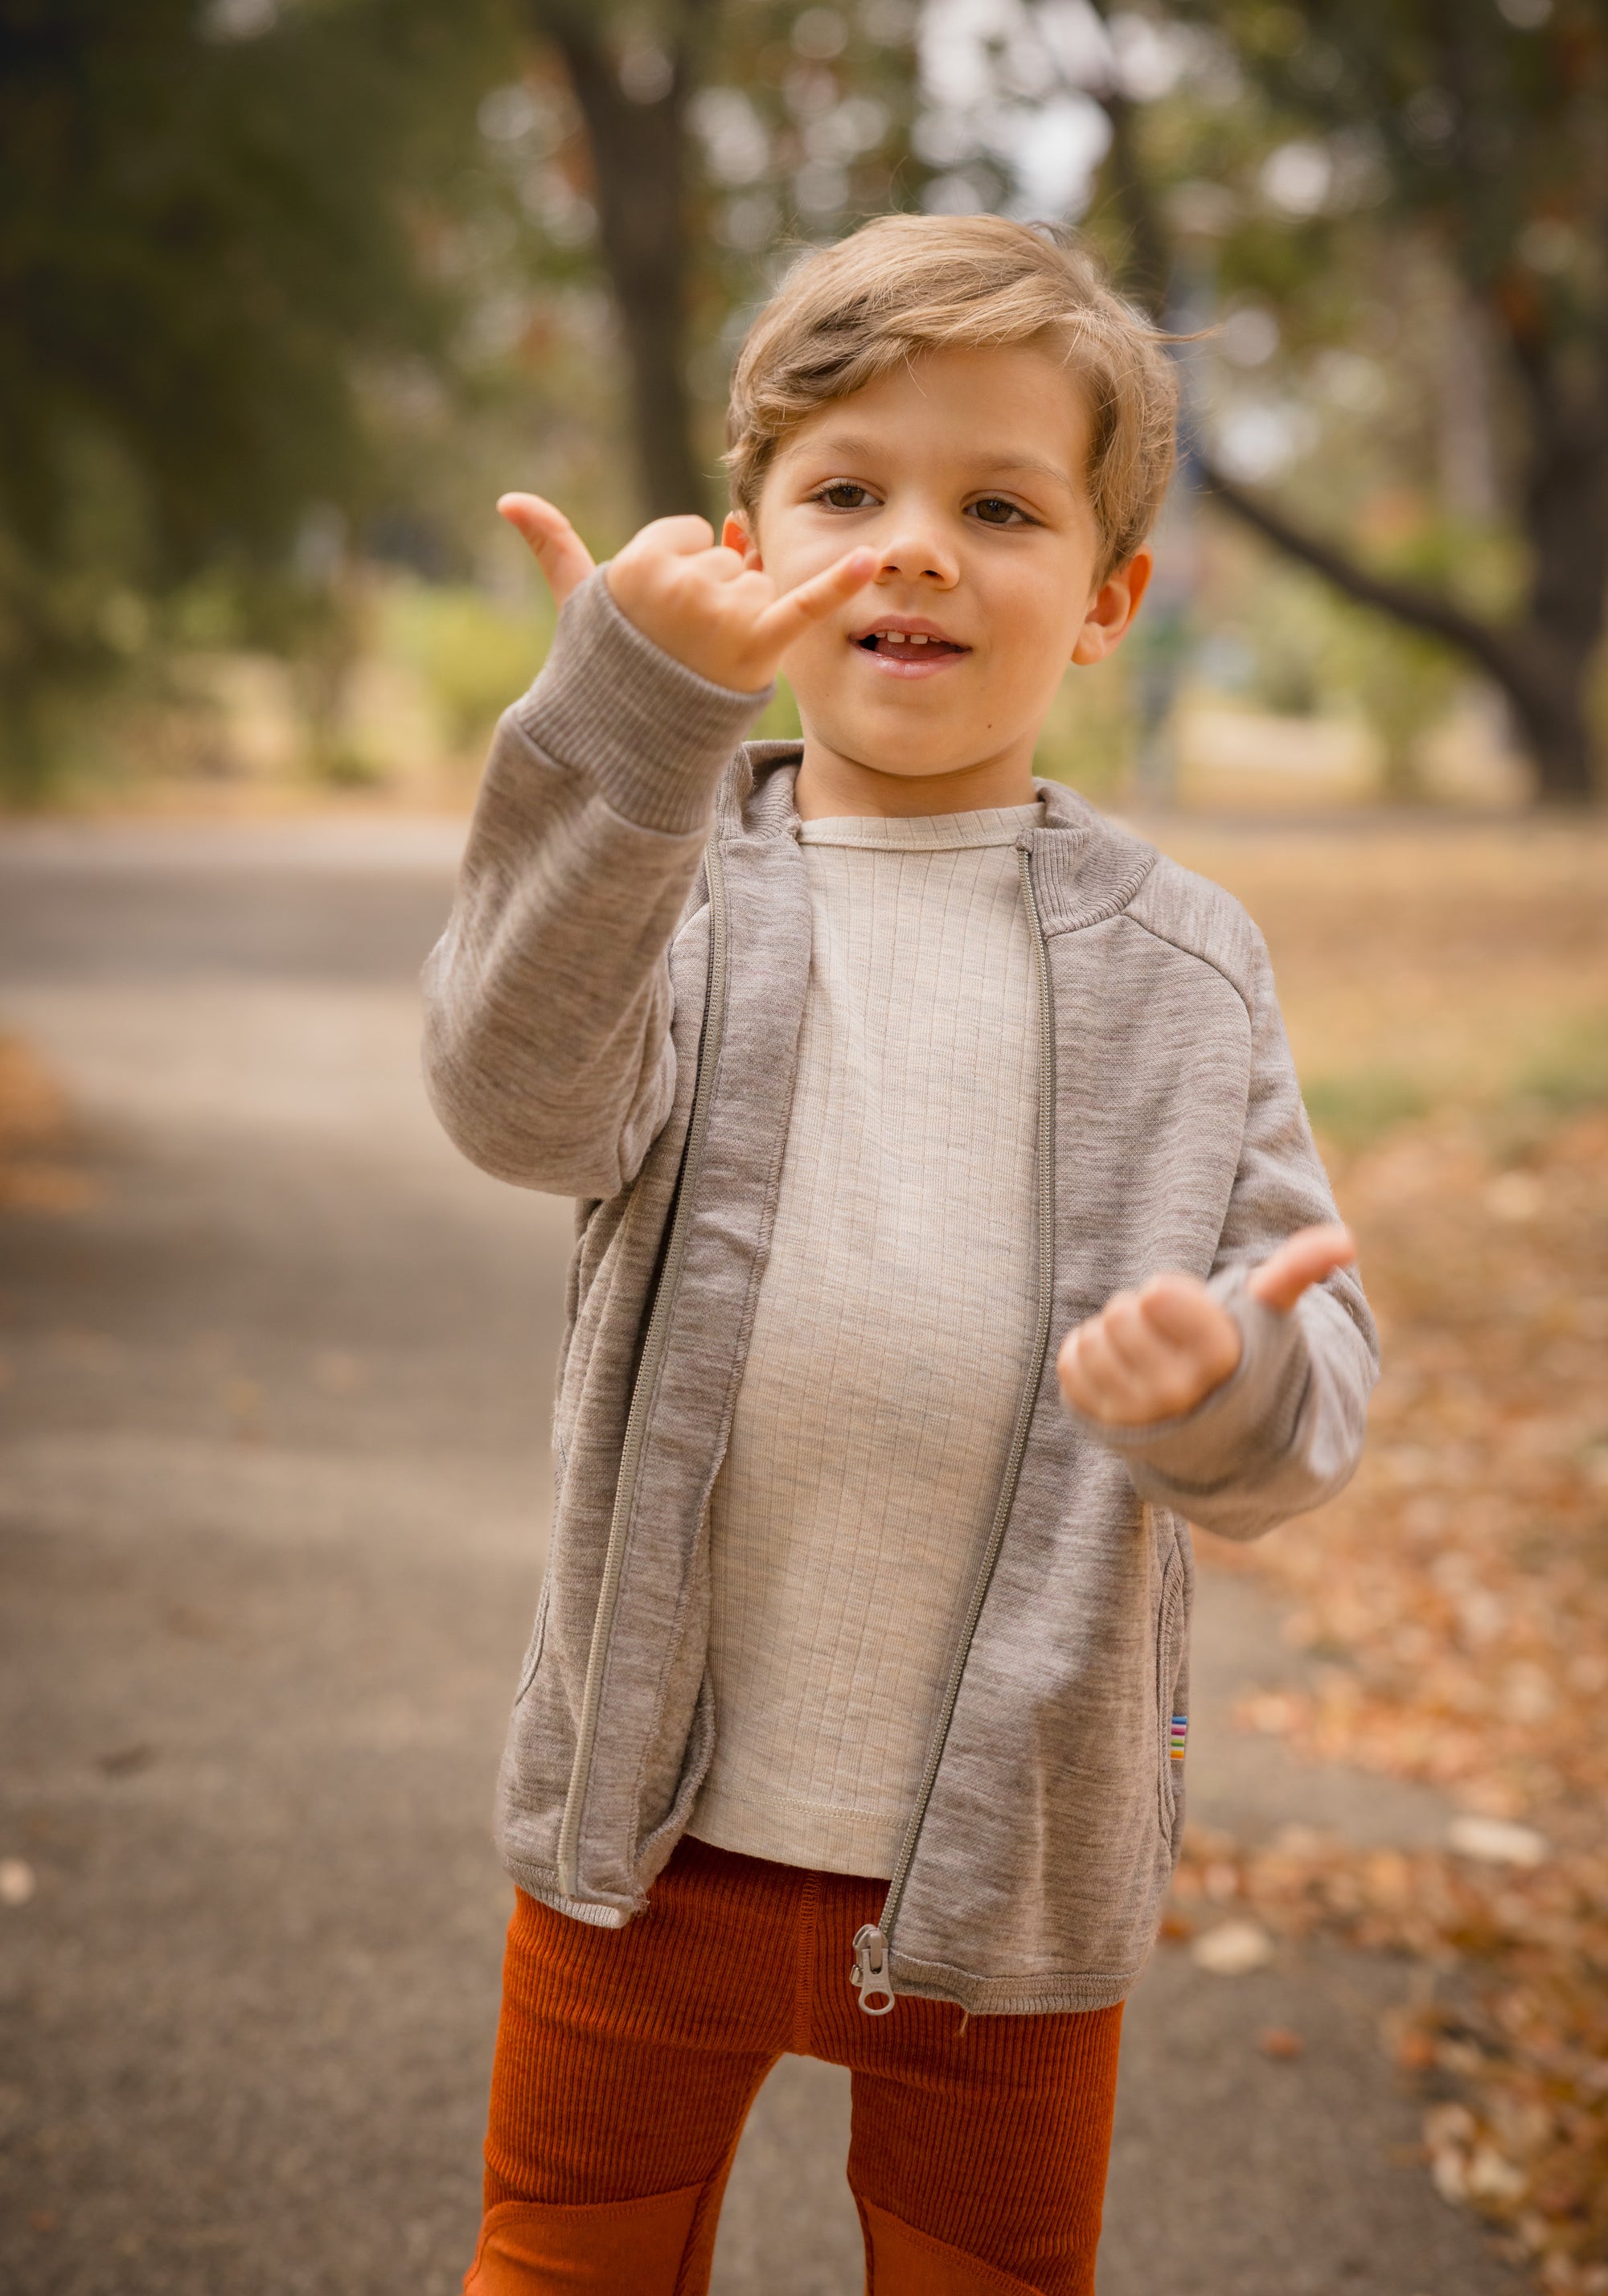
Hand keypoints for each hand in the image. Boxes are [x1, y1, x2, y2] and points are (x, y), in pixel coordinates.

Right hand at [498, 493, 875, 693]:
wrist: (630, 748)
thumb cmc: (608, 670)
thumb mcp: (582, 605)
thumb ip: (555, 545)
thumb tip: (507, 499)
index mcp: (638, 568)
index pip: (686, 533)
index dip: (677, 570)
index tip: (655, 615)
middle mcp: (681, 586)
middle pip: (723, 561)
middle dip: (710, 596)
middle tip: (680, 646)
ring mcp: (722, 617)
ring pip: (755, 584)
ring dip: (741, 617)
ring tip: (707, 660)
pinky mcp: (760, 647)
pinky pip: (807, 605)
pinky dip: (841, 584)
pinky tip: (876, 558)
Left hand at [1056, 1223, 1355, 1428]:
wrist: (1221, 1437)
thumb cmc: (1244, 1358)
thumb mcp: (1271, 1315)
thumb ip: (1299, 1270)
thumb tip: (1345, 1241)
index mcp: (1218, 1357)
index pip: (1157, 1295)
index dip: (1169, 1296)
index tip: (1188, 1318)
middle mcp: (1176, 1392)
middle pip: (1121, 1313)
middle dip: (1140, 1314)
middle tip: (1165, 1337)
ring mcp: (1136, 1414)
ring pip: (1093, 1339)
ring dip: (1112, 1337)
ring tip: (1145, 1355)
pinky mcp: (1103, 1424)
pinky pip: (1070, 1365)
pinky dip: (1085, 1357)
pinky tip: (1117, 1369)